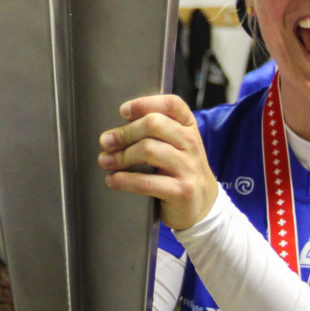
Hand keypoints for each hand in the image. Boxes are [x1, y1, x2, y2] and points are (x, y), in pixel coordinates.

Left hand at [98, 94, 218, 229]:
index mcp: (189, 127)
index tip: (123, 111)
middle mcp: (191, 143)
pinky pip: (146, 182)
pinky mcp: (182, 191)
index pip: (171, 104)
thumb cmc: (181, 171)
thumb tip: (116, 130)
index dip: (144, 104)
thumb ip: (156, 132)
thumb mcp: (176, 145)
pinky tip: (113, 180)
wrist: (204, 206)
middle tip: (106, 141)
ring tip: (105, 161)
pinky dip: (124, 180)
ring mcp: (188, 167)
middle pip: (154, 124)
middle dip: (124, 132)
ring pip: (148, 150)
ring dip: (121, 156)